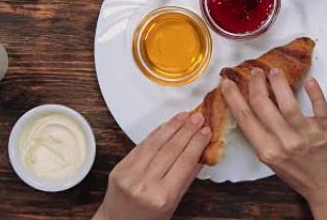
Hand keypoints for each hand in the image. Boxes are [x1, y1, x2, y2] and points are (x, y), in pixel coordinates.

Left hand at [93, 112, 211, 219]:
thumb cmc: (148, 219)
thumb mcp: (174, 203)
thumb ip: (187, 177)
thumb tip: (201, 152)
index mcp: (163, 196)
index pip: (185, 162)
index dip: (197, 143)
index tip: (207, 131)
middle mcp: (145, 184)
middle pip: (171, 149)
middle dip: (187, 130)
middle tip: (198, 118)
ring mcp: (130, 174)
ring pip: (156, 143)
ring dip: (172, 126)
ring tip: (185, 117)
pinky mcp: (120, 167)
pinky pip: (141, 145)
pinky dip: (156, 133)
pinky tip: (166, 125)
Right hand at [221, 68, 326, 219]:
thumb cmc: (301, 174)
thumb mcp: (273, 161)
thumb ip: (261, 138)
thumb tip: (248, 111)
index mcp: (267, 151)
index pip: (244, 118)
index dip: (233, 97)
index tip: (227, 84)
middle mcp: (284, 143)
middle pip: (262, 105)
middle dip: (255, 84)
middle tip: (255, 72)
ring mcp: (305, 136)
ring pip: (287, 103)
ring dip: (278, 82)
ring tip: (274, 72)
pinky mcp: (326, 130)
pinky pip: (319, 107)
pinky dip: (314, 92)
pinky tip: (309, 81)